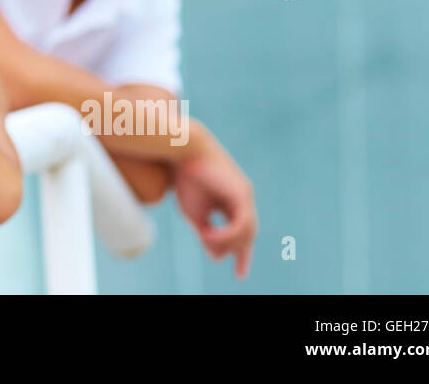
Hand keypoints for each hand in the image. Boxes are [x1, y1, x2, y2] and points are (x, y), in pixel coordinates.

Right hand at [172, 146, 257, 278]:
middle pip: (246, 235)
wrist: (182, 153)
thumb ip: (207, 234)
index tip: (239, 275)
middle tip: (221, 259)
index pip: (243, 233)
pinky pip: (242, 223)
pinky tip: (208, 233)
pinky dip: (227, 233)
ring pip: (246, 232)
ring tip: (205, 238)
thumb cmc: (185, 180)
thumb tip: (217, 256)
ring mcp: (245, 196)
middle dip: (236, 251)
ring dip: (226, 242)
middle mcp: (243, 200)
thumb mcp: (195, 214)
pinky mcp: (243, 193)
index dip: (242, 255)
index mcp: (232, 203)